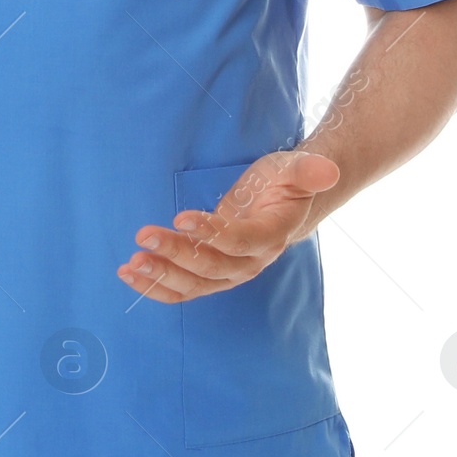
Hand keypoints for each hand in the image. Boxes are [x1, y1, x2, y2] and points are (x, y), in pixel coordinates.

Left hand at [116, 150, 340, 301]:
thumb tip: (328, 170)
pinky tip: (128, 274)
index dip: (213, 233)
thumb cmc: (287, 182)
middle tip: (143, 237)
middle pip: (212, 268)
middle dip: (176, 255)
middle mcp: (250, 262)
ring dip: (161, 276)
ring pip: (194, 283)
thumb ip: (308, 169)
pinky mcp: (210, 271)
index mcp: (270, 236)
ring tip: (131, 264)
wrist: (285, 203)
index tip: (181, 217)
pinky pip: (183, 288)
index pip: (241, 241)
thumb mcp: (296, 168)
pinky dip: (156, 286)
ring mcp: (228, 271)